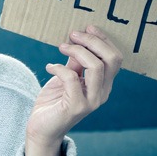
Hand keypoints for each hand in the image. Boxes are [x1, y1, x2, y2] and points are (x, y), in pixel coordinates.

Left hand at [25, 25, 121, 155]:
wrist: (41, 128)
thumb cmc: (54, 101)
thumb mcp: (67, 77)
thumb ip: (76, 62)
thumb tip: (79, 40)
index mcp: (104, 84)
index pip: (114, 58)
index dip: (103, 40)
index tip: (87, 27)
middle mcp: (102, 93)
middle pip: (111, 59)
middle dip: (92, 41)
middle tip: (73, 34)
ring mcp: (91, 101)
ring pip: (95, 67)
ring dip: (77, 51)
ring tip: (61, 46)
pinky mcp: (76, 106)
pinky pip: (71, 78)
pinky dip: (59, 67)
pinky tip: (49, 66)